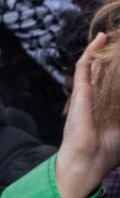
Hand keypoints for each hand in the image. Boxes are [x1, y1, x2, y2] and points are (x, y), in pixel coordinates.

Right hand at [55, 33, 119, 197]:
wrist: (88, 159)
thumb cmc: (107, 150)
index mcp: (107, 108)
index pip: (113, 84)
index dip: (117, 72)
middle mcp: (97, 98)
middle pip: (105, 72)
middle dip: (114, 59)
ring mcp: (87, 92)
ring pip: (96, 66)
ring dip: (104, 51)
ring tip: (114, 38)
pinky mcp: (80, 89)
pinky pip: (85, 65)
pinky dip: (92, 51)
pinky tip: (101, 39)